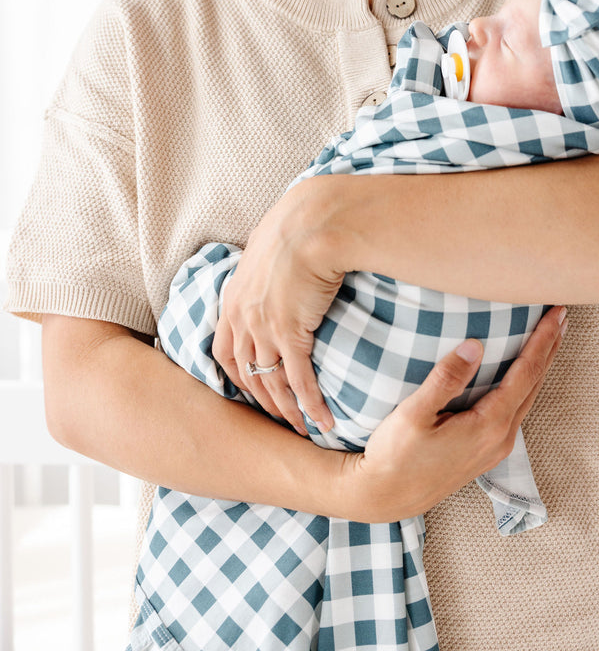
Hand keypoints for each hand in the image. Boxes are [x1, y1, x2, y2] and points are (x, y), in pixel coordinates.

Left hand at [212, 178, 348, 435]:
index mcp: (234, 296)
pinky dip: (308, 403)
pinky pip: (298, 379)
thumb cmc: (300, 223)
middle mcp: (242, 316)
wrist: (316, 221)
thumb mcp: (270, 244)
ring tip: (302, 428)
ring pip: (269, 382)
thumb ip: (267, 263)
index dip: (237, 375)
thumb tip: (278, 262)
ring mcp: (263, 328)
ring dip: (285, 410)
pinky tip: (322, 418)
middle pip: (246, 373)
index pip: (224, 349)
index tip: (252, 390)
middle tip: (280, 419)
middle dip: (262, 401)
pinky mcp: (290, 334)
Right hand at [337, 304, 567, 522]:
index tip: (557, 312)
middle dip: (550, 348)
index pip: (526, 373)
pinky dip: (526, 383)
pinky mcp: (485, 451)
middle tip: (563, 316)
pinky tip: (522, 375)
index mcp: (488, 426)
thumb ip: (446, 379)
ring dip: (541, 365)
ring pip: (527, 398)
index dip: (543, 340)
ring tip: (551, 338)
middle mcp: (500, 438)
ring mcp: (495, 448)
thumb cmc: (394, 455)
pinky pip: (516, 409)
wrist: (385, 497)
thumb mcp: (413, 414)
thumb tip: (475, 345)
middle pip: (534, 384)